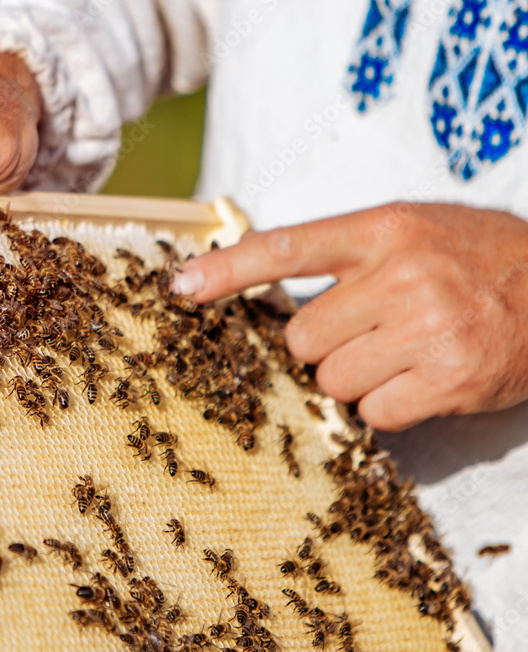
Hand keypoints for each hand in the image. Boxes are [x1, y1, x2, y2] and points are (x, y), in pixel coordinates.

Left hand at [172, 203, 527, 430]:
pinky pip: (373, 413)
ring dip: (354, 378)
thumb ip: (344, 256)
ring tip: (401, 355)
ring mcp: (427, 327)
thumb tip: (266, 289)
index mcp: (385, 229)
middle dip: (322, 347)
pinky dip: (388, 407)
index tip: (180, 287)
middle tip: (368, 334)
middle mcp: (402, 274)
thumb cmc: (480, 259)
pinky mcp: (449, 378)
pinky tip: (422, 381)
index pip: (286, 247)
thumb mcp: (413, 231)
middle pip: (301, 337)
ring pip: (332, 378)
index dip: (226, 270)